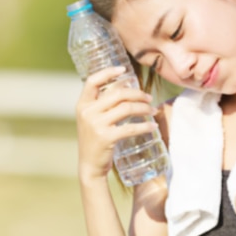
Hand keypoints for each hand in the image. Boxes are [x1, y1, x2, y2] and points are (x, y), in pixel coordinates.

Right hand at [75, 66, 158, 182]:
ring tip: (152, 110)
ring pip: (126, 108)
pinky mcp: (106, 137)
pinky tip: (152, 126)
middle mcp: (87, 112)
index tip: (124, 70)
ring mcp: (96, 125)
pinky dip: (145, 126)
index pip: (92, 81)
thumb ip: (102, 105)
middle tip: (148, 97)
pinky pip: (130, 127)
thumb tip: (125, 87)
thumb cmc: (94, 140)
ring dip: (143, 108)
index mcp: (82, 105)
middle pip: (117, 94)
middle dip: (137, 94)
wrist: (89, 166)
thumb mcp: (92, 119)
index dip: (108, 72)